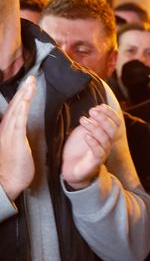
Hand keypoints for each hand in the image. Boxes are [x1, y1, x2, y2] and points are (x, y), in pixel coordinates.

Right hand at [0, 76, 35, 199]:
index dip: (22, 96)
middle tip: (32, 78)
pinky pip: (17, 124)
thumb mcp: (18, 147)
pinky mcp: (14, 142)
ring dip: (23, 96)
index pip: (16, 110)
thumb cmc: (15, 167)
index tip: (29, 85)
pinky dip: (20, 111)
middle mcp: (6, 130)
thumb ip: (19, 136)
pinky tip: (24, 102)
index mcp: (8, 131)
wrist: (8, 182)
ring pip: (16, 111)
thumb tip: (23, 128)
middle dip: (23, 91)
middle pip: (15, 106)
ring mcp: (8, 135)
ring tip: (30, 84)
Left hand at [61, 104, 120, 188]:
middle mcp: (107, 144)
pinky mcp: (95, 162)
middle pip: (112, 130)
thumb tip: (95, 109)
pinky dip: (93, 143)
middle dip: (103, 118)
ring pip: (105, 139)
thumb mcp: (84, 131)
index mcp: (107, 135)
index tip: (100, 105)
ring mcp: (102, 153)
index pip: (116, 123)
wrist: (72, 169)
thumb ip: (91, 122)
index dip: (110, 113)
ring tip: (83, 120)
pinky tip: (86, 136)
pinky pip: (98, 152)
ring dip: (94, 128)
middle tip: (91, 110)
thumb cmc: (78, 149)